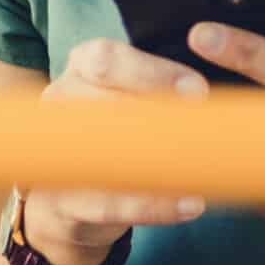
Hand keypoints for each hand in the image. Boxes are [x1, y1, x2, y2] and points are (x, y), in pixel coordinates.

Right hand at [28, 38, 212, 264]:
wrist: (68, 200)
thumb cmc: (114, 131)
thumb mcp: (134, 97)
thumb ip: (164, 90)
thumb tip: (212, 98)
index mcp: (81, 68)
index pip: (106, 59)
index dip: (153, 73)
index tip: (198, 92)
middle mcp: (58, 104)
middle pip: (102, 102)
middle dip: (157, 115)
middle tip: (204, 130)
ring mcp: (52, 152)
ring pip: (102, 152)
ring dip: (157, 160)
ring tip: (200, 169)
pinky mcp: (60, 200)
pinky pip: (107, 203)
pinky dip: (153, 205)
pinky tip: (191, 204)